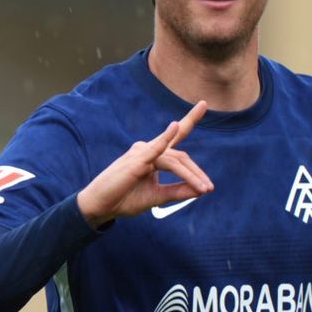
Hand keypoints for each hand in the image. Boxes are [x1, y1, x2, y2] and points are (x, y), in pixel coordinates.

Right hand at [76, 101, 213, 227]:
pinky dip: (166, 137)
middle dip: (197, 172)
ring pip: (175, 160)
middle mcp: (148, 149)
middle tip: (209, 188)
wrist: (101, 207)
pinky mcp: (136, 160)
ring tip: (204, 189)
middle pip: (181, 156)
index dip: (190, 119)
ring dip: (191, 175)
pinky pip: (155, 149)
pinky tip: (175, 126)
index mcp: (153, 155)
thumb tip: (202, 190)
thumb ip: (178, 192)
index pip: (176, 137)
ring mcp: (142, 153)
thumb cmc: (124, 199)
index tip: (203, 104)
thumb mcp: (157, 197)